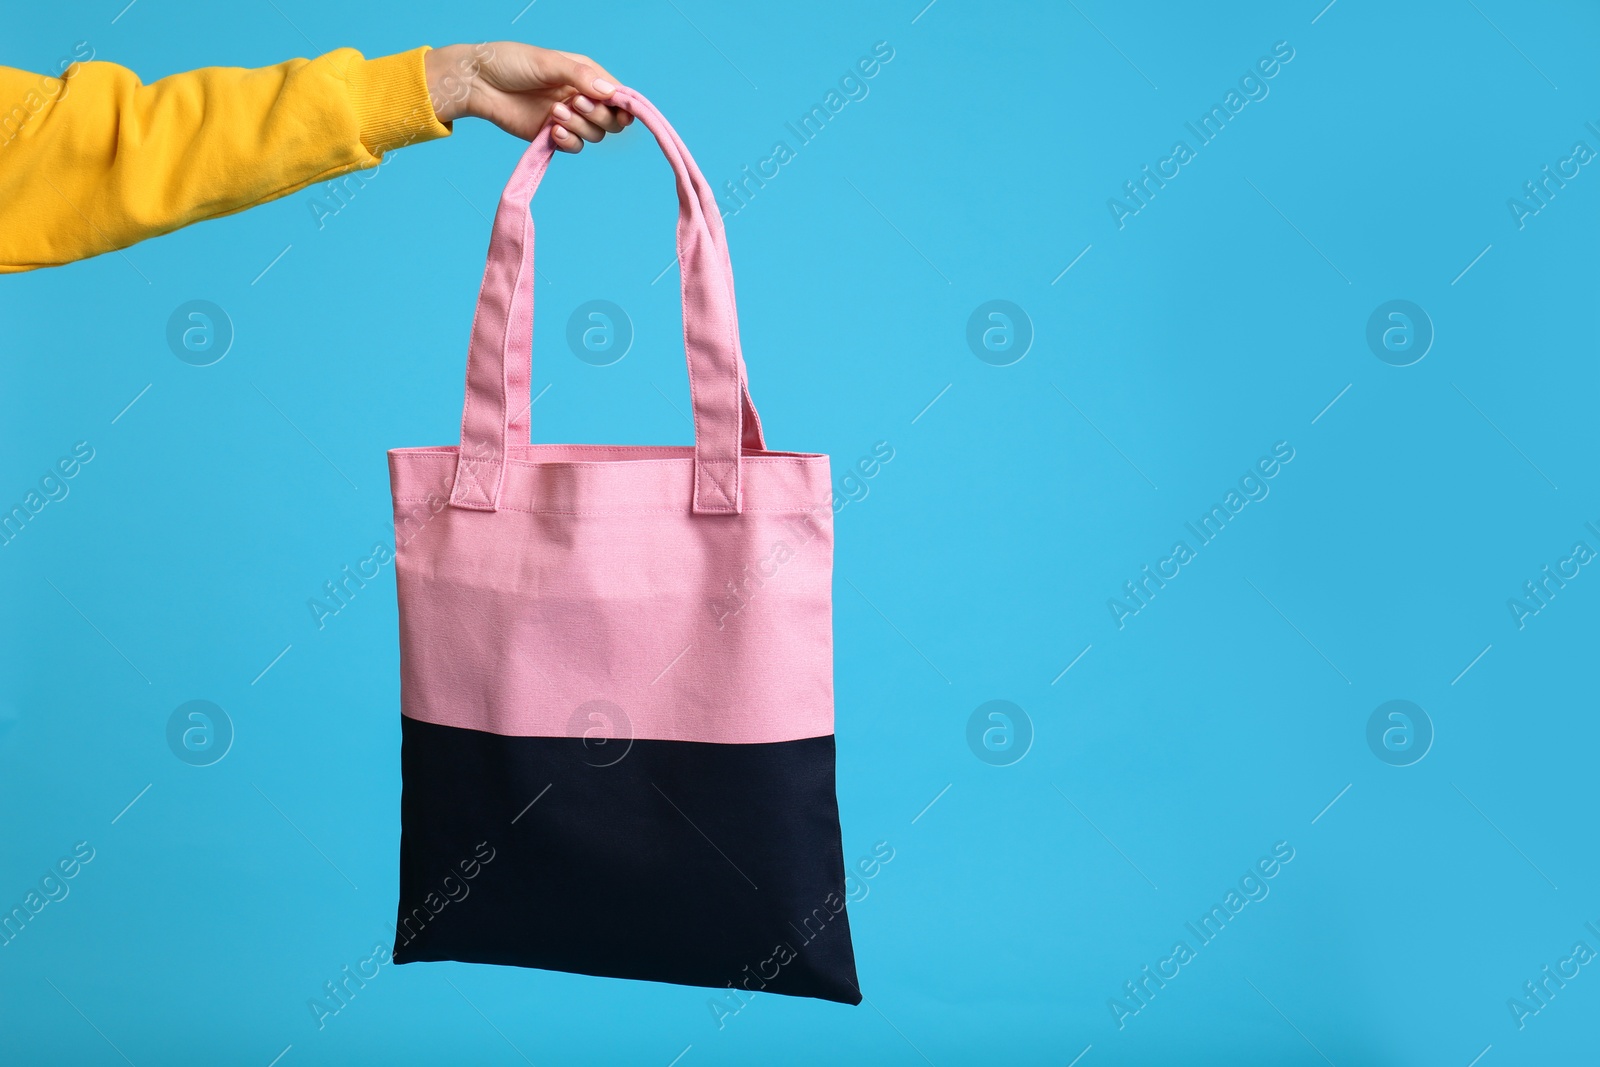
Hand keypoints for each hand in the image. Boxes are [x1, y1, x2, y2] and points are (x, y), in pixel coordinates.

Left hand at [424, 42, 631, 151]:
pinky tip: (552, 131)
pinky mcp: (552, 136)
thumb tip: (610, 92)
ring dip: (580, 127)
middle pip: (611, 119)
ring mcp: (568, 118)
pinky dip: (568, 142)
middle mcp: (581, 97)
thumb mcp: (548, 62)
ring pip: (595, 135)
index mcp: (585, 75)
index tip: (619, 109)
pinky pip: (575, 147)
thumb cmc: (510, 63)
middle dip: (599, 115)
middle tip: (576, 104)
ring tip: (555, 113)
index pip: (618, 94)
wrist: (478, 84)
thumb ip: (580, 76)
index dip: (623, 104)